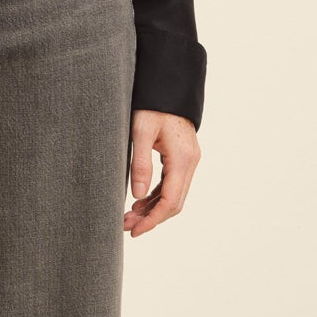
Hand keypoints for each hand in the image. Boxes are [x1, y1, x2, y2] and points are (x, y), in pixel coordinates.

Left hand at [124, 109, 198, 235]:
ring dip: (153, 209)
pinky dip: (157, 196)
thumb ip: (140, 164)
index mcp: (182, 158)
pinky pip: (172, 184)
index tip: (135, 230)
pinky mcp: (182, 157)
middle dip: (151, 218)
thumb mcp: (141, 131)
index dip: (152, 219)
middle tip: (126, 226)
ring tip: (128, 217)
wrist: (168, 86)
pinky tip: (139, 201)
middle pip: (174, 203)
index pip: (170, 201)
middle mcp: (190, 162)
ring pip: (174, 195)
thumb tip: (136, 196)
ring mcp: (189, 160)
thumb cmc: (153, 105)